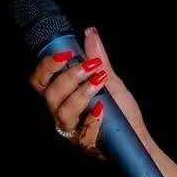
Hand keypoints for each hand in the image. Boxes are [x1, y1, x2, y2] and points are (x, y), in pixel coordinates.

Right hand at [28, 27, 146, 155]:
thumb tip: (90, 32)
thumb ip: (98, 58)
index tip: (66, 53)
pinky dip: (92, 119)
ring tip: (99, 81)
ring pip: (63, 113)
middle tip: (90, 66)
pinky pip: (83, 134)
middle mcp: (62, 113)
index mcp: (62, 96)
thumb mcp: (110, 80)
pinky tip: (102, 107)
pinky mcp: (87, 144)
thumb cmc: (121, 111)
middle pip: (50, 95)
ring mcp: (73, 131)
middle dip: (68, 77)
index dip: (46, 66)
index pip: (40, 81)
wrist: (137, 136)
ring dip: (81, 93)